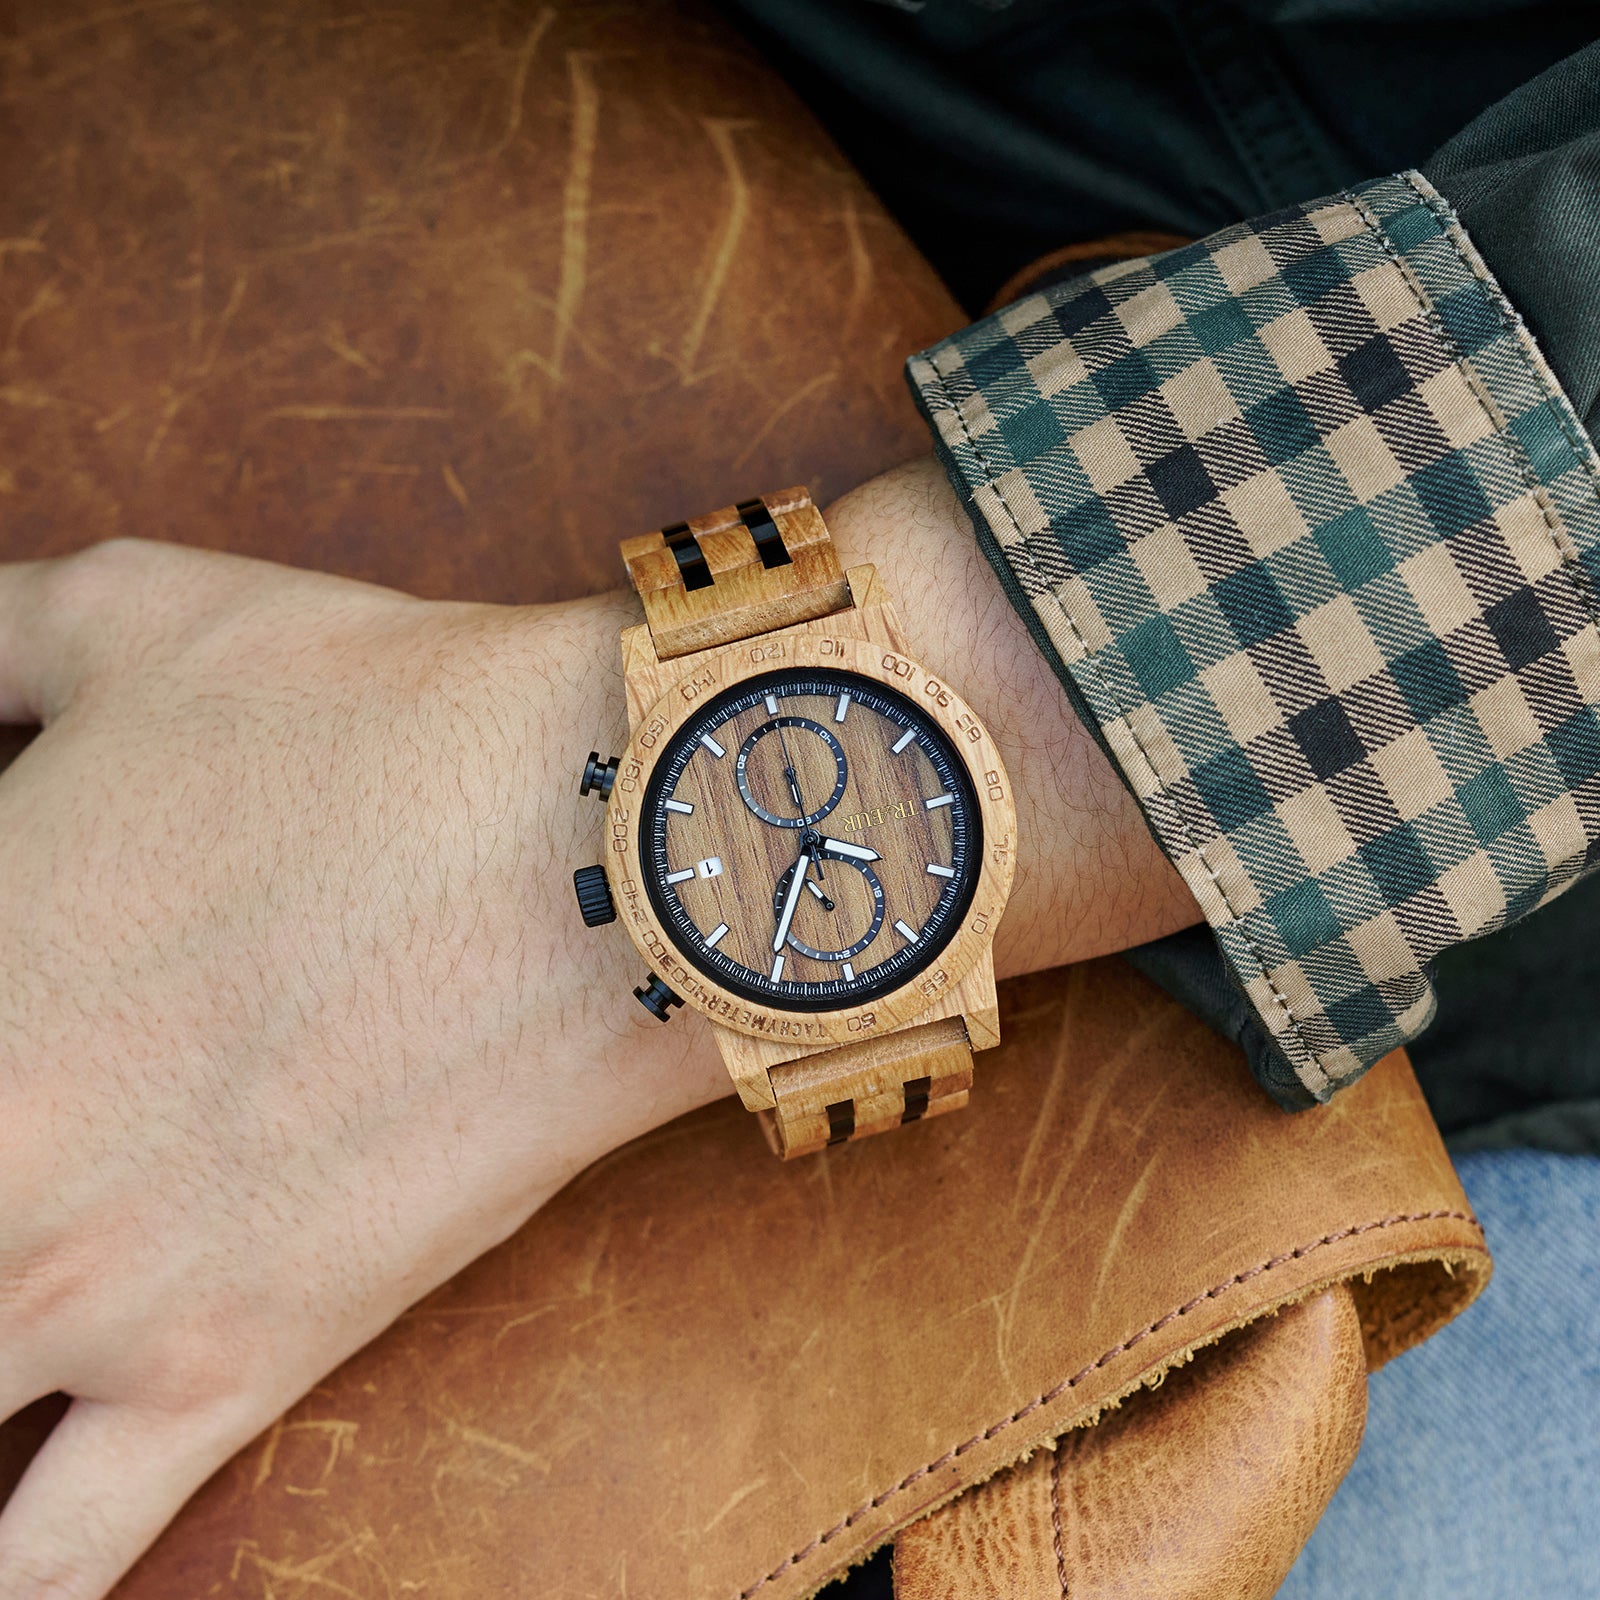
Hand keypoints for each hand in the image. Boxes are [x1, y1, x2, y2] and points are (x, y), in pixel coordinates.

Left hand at [0, 457, 1199, 1598]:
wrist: (603, 847)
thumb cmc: (380, 716)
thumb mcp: (140, 615)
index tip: (3, 1023)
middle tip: (25, 1158)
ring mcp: (91, 1291)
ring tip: (8, 1337)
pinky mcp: (233, 1368)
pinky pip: (55, 1559)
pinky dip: (12, 1581)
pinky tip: (1, 1557)